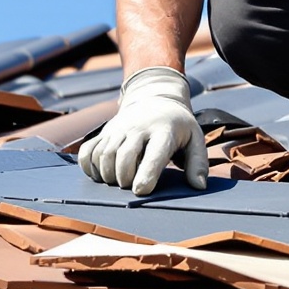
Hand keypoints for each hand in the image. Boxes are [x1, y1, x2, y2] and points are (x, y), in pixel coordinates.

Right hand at [79, 66, 208, 195]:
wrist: (155, 98)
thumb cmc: (177, 126)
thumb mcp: (195, 138)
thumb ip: (198, 163)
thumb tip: (198, 186)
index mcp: (164, 131)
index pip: (154, 154)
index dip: (146, 173)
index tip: (140, 191)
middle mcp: (138, 127)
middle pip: (124, 156)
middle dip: (125, 178)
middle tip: (132, 187)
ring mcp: (118, 128)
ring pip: (104, 154)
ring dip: (108, 175)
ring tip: (119, 182)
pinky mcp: (104, 132)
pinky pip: (89, 151)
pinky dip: (89, 167)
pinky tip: (100, 175)